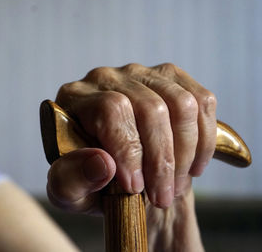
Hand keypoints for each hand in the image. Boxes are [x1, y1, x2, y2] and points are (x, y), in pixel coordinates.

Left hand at [46, 63, 216, 212]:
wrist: (108, 168)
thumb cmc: (85, 177)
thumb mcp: (68, 190)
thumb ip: (71, 180)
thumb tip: (103, 163)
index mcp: (74, 97)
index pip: (111, 110)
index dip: (128, 150)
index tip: (135, 188)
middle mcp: (106, 78)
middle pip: (150, 108)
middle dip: (161, 161)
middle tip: (161, 197)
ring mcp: (140, 74)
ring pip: (180, 105)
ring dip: (185, 153)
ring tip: (175, 185)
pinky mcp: (168, 78)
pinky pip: (200, 101)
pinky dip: (203, 139)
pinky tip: (191, 166)